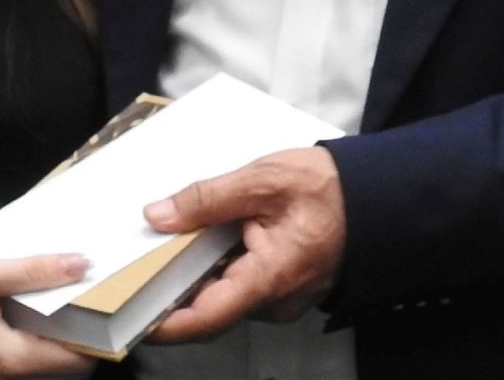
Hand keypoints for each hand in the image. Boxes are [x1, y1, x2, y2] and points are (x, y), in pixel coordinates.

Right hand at [0, 255, 97, 379]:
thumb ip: (33, 271)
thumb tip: (83, 264)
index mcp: (14, 360)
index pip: (81, 360)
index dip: (100, 333)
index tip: (108, 299)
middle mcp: (9, 379)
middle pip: (68, 365)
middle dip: (81, 332)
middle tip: (85, 290)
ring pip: (47, 363)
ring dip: (58, 333)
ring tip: (59, 292)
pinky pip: (24, 358)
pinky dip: (35, 336)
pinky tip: (27, 303)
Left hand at [142, 146, 345, 342]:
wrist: (377, 196)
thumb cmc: (328, 187)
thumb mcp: (264, 179)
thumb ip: (208, 198)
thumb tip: (157, 216)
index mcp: (269, 278)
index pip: (206, 318)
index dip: (164, 323)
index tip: (127, 316)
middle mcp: (274, 301)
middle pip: (208, 307)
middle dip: (169, 288)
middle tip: (133, 260)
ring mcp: (278, 298)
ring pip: (221, 296)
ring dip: (191, 274)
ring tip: (162, 241)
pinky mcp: (280, 288)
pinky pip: (237, 285)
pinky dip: (214, 267)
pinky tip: (198, 240)